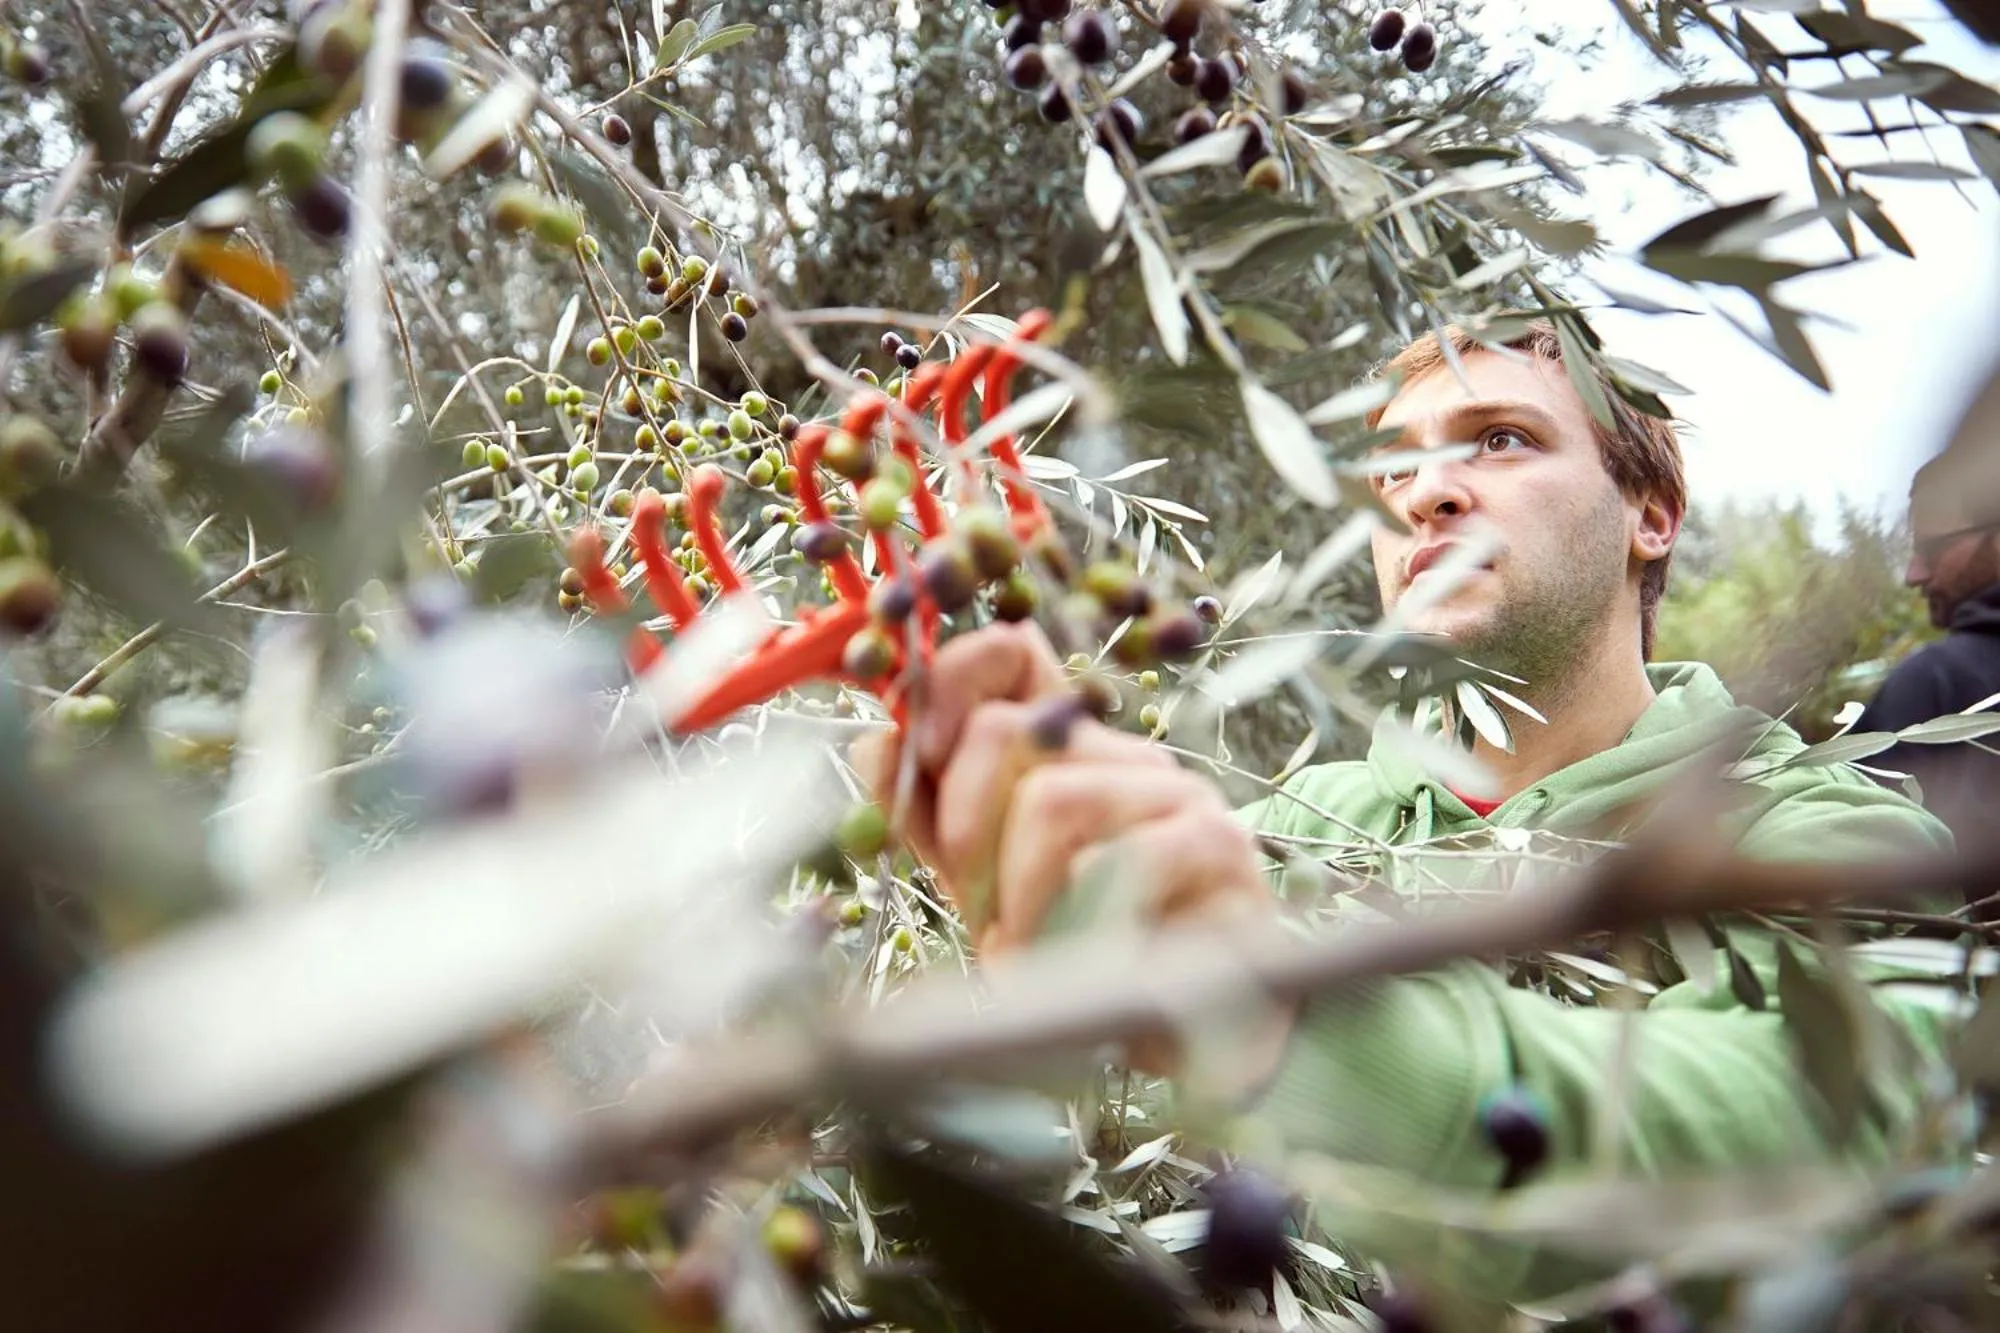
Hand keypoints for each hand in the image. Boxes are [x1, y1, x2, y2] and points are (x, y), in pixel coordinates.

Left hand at [850, 621, 1274, 957]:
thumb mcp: (980, 882)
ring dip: (1017, 896)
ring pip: (1054, 800)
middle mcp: (1126, 755)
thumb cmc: (1076, 954)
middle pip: (1008, 731)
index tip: (919, 752)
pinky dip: (1073, 925)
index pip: (1013, 653)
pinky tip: (1078, 964)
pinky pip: (1118, 860)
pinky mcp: (1217, 846)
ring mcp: (1179, 794)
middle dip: (964, 829)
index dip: (953, 681)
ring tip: (1025, 954)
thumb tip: (875, 742)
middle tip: (975, 907)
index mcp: (1070, 750)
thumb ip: (931, 815)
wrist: (1176, 1038)